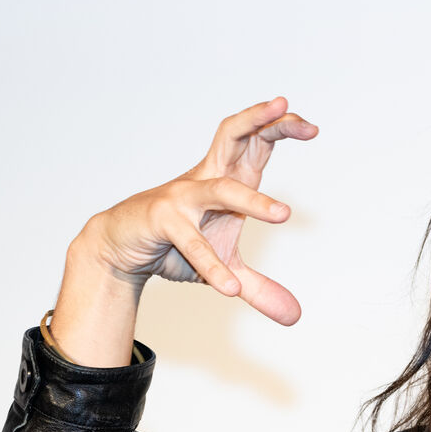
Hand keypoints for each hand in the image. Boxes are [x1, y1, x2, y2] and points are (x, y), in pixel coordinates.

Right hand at [80, 96, 315, 324]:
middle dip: (263, 121)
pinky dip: (210, 264)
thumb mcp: (225, 269)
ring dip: (252, 201)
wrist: (118, 249)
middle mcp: (205, 178)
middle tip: (293, 115)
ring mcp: (182, 195)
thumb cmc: (173, 245)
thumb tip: (295, 316)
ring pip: (221, 190)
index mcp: (225, 177)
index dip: (280, 128)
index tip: (312, 127)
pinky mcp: (161, 218)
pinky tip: (229, 287)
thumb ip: (259, 288)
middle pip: (235, 136)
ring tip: (283, 215)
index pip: (255, 142)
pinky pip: (191, 241)